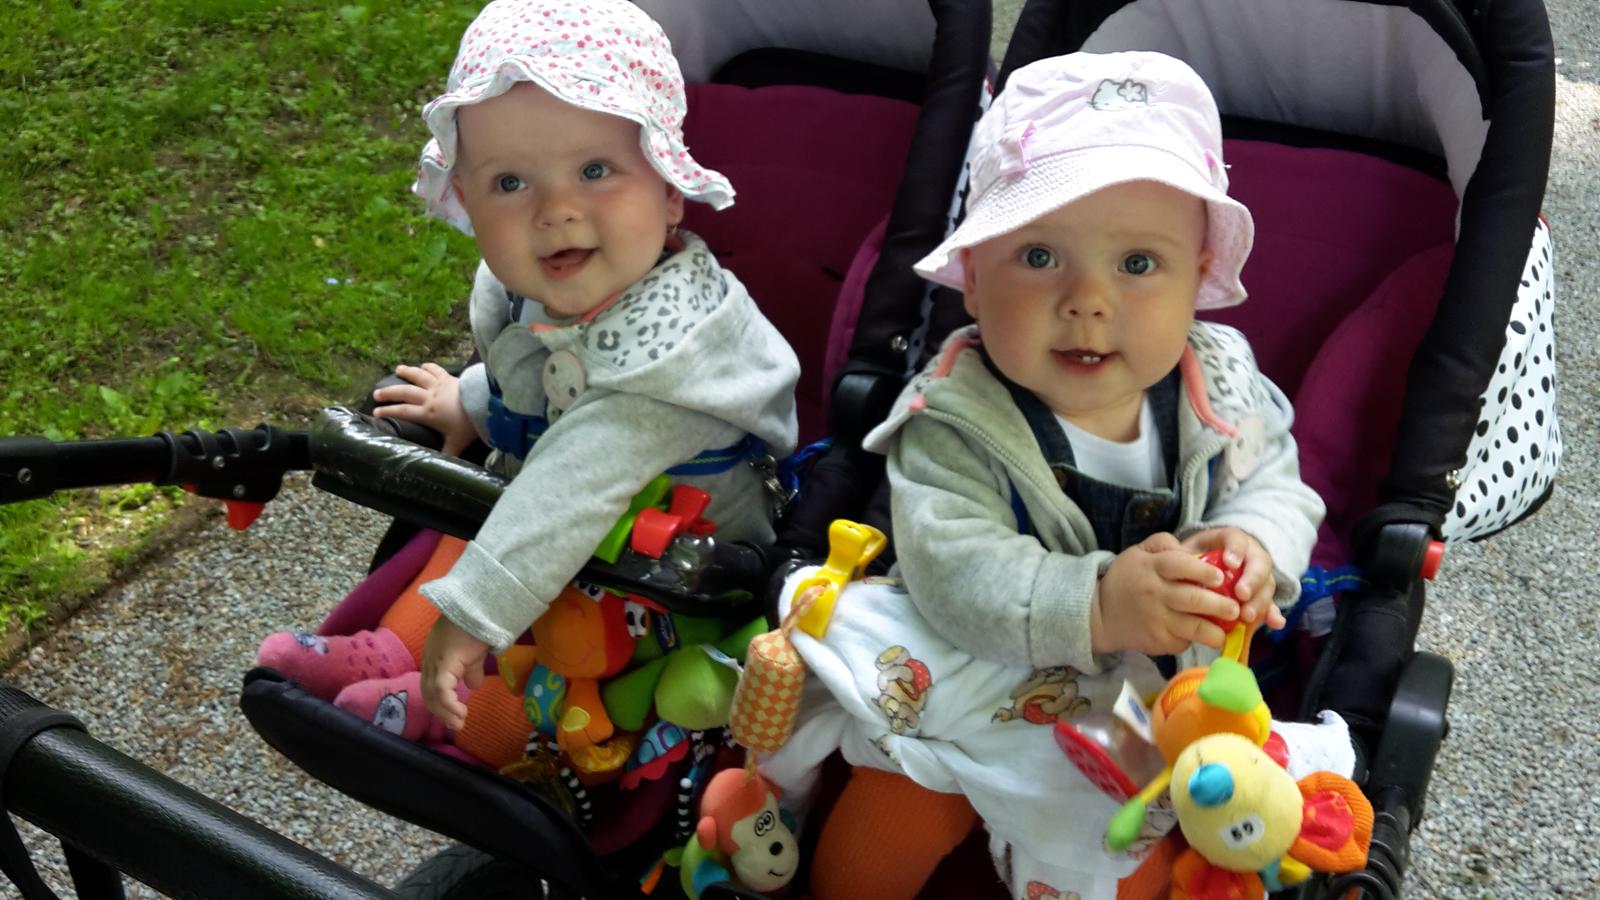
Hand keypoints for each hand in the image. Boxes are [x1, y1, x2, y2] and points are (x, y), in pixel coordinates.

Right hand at [372, 362, 476, 455]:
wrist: (485, 404)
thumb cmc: (469, 425)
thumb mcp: (457, 443)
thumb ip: (447, 454)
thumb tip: (440, 467)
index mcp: (428, 413)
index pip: (403, 412)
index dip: (388, 411)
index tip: (375, 412)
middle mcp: (430, 397)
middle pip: (405, 392)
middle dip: (389, 392)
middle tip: (376, 393)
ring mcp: (439, 385)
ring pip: (419, 376)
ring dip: (407, 372)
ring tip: (397, 369)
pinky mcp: (450, 378)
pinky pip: (437, 370)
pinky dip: (429, 367)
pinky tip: (424, 365)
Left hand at [419, 616, 488, 731]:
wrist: (478, 610)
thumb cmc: (476, 628)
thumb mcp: (474, 655)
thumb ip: (471, 670)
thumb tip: (473, 686)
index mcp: (434, 659)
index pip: (430, 687)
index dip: (439, 704)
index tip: (453, 716)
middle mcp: (429, 662)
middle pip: (427, 693)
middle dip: (441, 712)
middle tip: (456, 725)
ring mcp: (434, 662)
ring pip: (432, 694)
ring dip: (445, 712)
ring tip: (459, 722)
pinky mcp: (443, 663)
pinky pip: (441, 689)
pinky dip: (448, 703)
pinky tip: (461, 712)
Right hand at [1091, 532, 1243, 655]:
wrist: (1099, 614)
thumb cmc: (1126, 579)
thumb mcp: (1138, 552)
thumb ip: (1164, 544)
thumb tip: (1192, 550)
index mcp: (1152, 568)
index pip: (1181, 566)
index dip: (1204, 571)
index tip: (1220, 577)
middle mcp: (1155, 594)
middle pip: (1194, 599)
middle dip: (1220, 605)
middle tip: (1235, 608)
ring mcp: (1156, 620)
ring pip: (1194, 627)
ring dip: (1216, 631)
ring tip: (1226, 630)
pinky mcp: (1157, 641)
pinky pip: (1183, 641)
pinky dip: (1195, 639)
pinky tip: (1201, 636)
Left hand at [1181, 527, 1283, 629]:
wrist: (1203, 573)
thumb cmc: (1193, 561)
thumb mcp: (1187, 553)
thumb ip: (1182, 554)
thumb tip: (1174, 555)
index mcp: (1230, 541)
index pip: (1237, 538)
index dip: (1236, 549)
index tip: (1230, 563)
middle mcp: (1250, 556)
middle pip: (1259, 563)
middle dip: (1252, 580)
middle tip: (1241, 594)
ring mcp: (1258, 576)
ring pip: (1266, 585)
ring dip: (1259, 601)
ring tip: (1246, 615)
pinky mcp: (1261, 596)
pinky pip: (1271, 604)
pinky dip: (1273, 614)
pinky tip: (1275, 623)